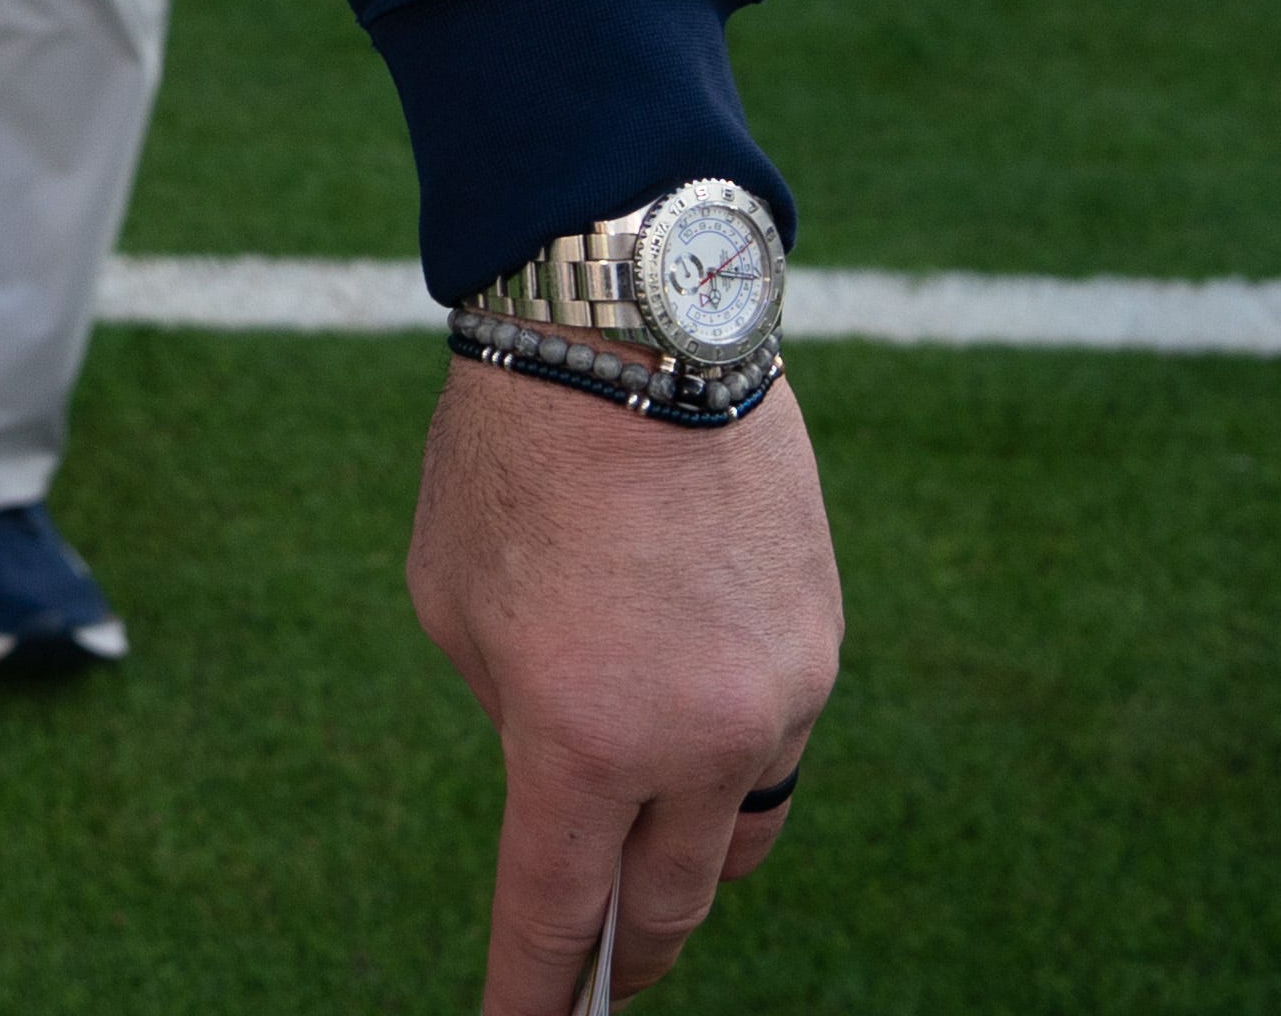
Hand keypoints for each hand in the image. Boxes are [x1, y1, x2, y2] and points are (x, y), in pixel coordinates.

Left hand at [412, 358, 837, 1012]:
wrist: (633, 331)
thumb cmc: (511, 460)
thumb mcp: (458, 608)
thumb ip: (515, 715)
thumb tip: (567, 771)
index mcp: (580, 741)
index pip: (557, 915)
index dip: (536, 994)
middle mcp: (695, 741)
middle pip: (671, 901)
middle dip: (630, 955)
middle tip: (600, 983)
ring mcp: (776, 697)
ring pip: (743, 830)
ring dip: (696, 864)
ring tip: (655, 884)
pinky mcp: (821, 643)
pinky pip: (778, 738)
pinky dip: (732, 755)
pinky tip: (696, 736)